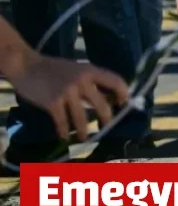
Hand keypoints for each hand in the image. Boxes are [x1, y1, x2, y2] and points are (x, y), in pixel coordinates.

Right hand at [8, 53, 128, 141]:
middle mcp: (82, 81)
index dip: (123, 94)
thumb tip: (106, 97)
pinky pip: (63, 122)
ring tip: (84, 139)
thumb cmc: (53, 68)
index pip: (116, 81)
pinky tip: (64, 136)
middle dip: (106, 119)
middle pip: (102, 104)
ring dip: (84, 131)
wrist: (26, 66)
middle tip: (106, 126)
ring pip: (82, 118)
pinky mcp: (53, 103)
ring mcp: (67, 92)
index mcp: (90, 70)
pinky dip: (64, 131)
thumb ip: (90, 81)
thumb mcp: (76, 69)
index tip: (123, 104)